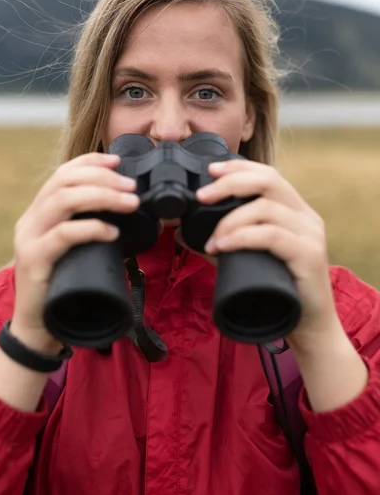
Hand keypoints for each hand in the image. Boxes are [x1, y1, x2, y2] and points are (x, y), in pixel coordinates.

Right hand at [12, 152, 139, 349]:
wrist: (38, 327)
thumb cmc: (65, 285)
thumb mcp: (78, 249)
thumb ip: (92, 228)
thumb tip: (128, 211)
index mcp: (40, 213)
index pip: (63, 174)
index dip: (91, 162)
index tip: (118, 161)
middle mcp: (31, 220)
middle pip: (64, 181)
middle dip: (102, 177)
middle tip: (131, 186)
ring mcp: (29, 239)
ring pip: (63, 201)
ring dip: (102, 196)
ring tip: (130, 203)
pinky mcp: (34, 260)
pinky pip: (64, 235)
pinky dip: (92, 228)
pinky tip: (113, 231)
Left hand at [193, 159, 339, 353]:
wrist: (308, 327)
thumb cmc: (278, 289)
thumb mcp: (245, 258)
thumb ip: (221, 241)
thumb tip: (183, 232)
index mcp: (293, 211)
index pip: (267, 174)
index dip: (238, 167)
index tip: (210, 170)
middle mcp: (305, 216)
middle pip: (269, 180)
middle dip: (230, 183)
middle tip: (202, 197)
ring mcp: (310, 234)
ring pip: (267, 208)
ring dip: (230, 220)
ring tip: (212, 240)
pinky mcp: (310, 256)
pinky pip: (272, 235)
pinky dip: (242, 237)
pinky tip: (224, 246)